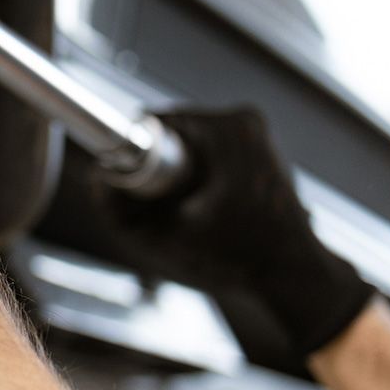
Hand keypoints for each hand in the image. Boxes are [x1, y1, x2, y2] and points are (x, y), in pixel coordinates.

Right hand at [93, 107, 372, 361]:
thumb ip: (120, 212)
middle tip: (155, 201)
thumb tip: (96, 181)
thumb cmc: (239, 256)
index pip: (159, 122)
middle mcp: (246, 121)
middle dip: (158, 160)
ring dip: (179, 164)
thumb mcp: (167, 237)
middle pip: (176, 129)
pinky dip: (201, 166)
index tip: (127, 177)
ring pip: (194, 137)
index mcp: (227, 131)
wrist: (292, 269)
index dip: (135, 148)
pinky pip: (214, 145)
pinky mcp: (264, 143)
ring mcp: (259, 130)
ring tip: (183, 204)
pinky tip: (201, 199)